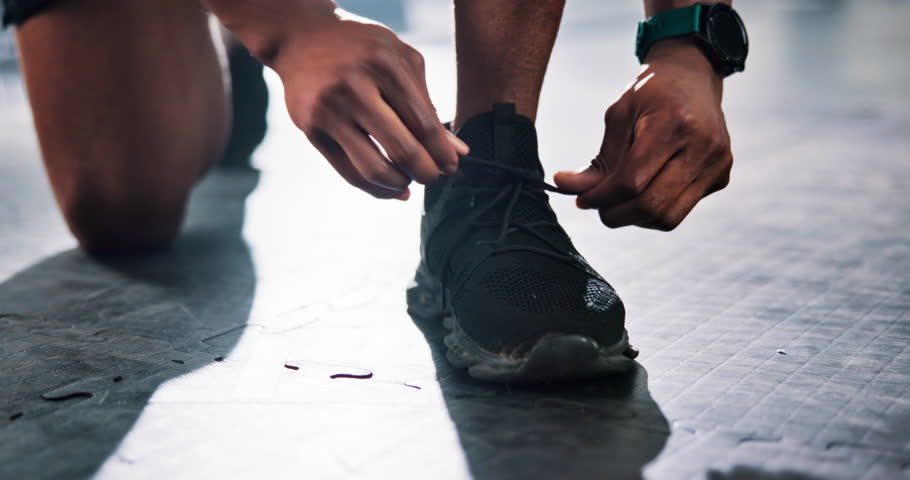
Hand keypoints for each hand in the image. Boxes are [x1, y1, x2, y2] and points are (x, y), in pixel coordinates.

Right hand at [270, 8, 467, 198]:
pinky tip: (393, 188)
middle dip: (427, 173)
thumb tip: (457, 152)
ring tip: (410, 180)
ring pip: (374, 168)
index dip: (442, 153)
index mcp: (384, 65)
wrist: (301, 37)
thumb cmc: (363, 50)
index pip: (424, 123)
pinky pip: (349, 172)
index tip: (451, 166)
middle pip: (403, 149)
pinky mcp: (311, 129)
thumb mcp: (400, 61)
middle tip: (434, 176)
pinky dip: (376, 188)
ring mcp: (329, 110)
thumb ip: (427, 104)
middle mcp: (354, 87)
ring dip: (400, 184)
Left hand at [554, 39, 732, 229]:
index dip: (601, 197)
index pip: (631, 181)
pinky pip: (679, 211)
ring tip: (619, 200)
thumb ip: (597, 159)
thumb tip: (564, 187)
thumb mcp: (618, 116)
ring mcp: (717, 165)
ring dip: (634, 218)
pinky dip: (654, 211)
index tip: (582, 200)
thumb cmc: (650, 94)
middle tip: (597, 207)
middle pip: (651, 206)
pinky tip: (643, 191)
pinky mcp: (721, 178)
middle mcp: (703, 147)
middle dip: (615, 214)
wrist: (694, 77)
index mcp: (674, 123)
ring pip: (667, 219)